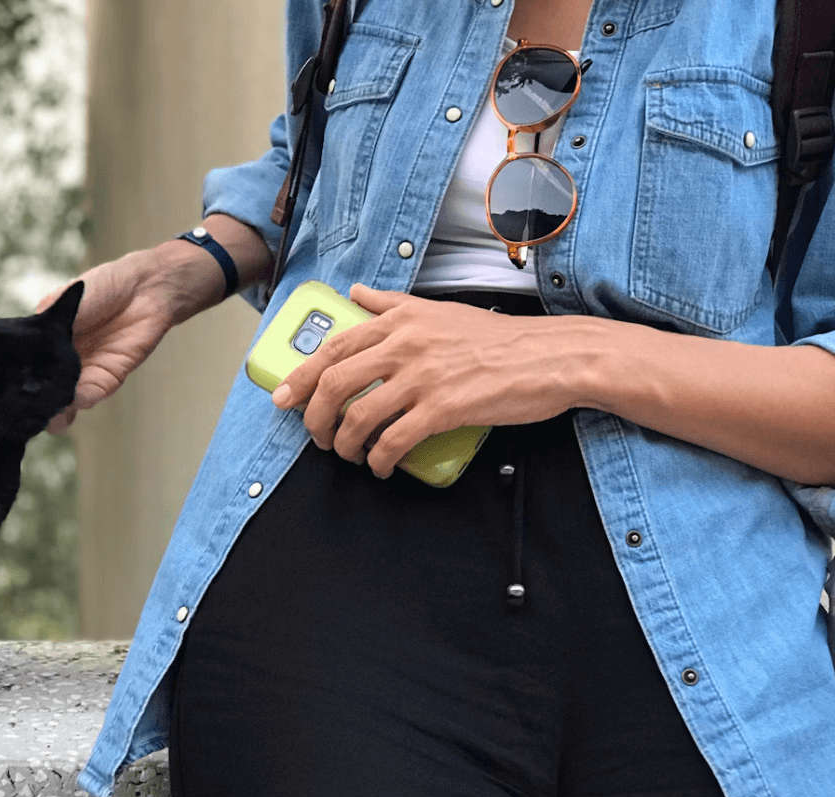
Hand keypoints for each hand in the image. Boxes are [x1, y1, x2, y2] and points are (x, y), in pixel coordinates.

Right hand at [37, 251, 183, 434]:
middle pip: (46, 391)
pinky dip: (83, 399)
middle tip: (25, 410)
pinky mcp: (109, 377)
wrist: (143, 286)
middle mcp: (65, 363)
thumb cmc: (102, 287)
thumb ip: (47, 324)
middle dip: (37, 404)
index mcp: (49, 344)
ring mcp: (86, 372)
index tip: (7, 391)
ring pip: (68, 400)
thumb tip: (28, 345)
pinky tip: (73, 401)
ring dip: (58, 410)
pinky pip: (94, 393)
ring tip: (47, 415)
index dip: (19, 381)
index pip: (28, 368)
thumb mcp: (63, 301)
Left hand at [271, 284, 591, 477]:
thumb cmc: (497, 339)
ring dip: (345, 445)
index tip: (284, 398)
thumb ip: (391, 303)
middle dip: (314, 419)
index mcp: (400, 319)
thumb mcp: (437, 310)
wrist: (550, 357)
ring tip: (350, 454)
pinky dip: (379, 459)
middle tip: (317, 437)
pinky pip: (394, 441)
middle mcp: (405, 344)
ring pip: (359, 417)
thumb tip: (355, 292)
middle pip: (334, 384)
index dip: (301, 377)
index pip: (334, 347)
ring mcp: (423, 377)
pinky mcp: (444, 408)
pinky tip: (380, 465)